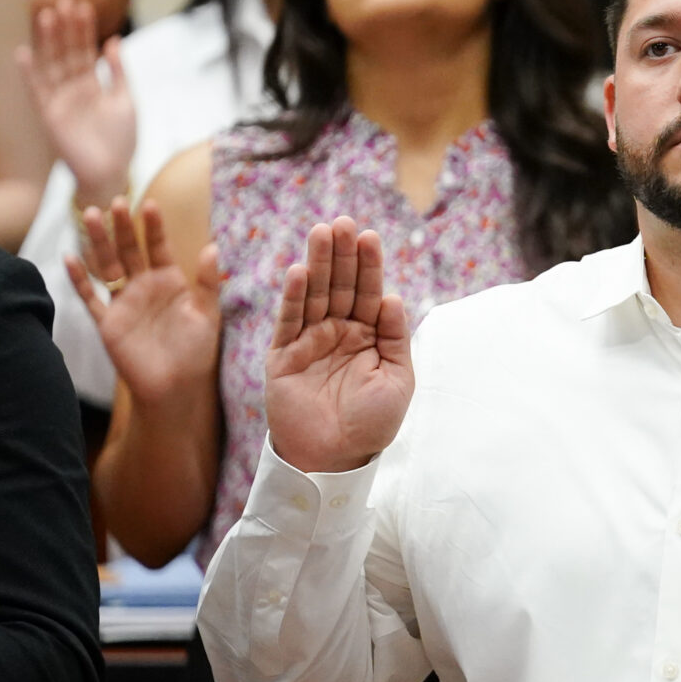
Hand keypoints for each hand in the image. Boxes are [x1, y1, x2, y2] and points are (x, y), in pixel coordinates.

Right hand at [18, 0, 135, 205]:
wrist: (112, 172)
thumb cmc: (121, 141)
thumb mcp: (126, 100)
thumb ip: (119, 72)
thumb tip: (114, 40)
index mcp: (92, 85)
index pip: (86, 51)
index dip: (84, 29)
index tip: (83, 5)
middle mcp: (73, 90)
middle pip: (68, 52)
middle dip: (66, 28)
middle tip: (65, 1)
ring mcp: (60, 100)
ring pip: (52, 65)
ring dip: (48, 41)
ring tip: (47, 16)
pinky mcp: (49, 115)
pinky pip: (37, 90)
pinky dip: (29, 72)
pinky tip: (23, 51)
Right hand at [67, 198, 221, 403]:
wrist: (177, 388)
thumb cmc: (197, 353)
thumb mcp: (208, 315)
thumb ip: (208, 282)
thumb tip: (212, 246)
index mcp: (170, 282)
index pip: (159, 247)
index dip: (154, 227)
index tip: (150, 204)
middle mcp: (144, 287)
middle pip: (129, 250)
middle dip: (123, 227)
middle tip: (116, 202)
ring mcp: (123, 303)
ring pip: (107, 265)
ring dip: (99, 242)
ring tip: (91, 215)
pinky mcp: (108, 323)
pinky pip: (90, 297)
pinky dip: (79, 279)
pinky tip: (69, 257)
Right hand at [263, 218, 413, 473]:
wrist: (335, 460)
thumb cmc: (371, 424)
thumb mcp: (397, 379)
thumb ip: (396, 338)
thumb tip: (394, 298)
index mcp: (368, 336)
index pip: (369, 292)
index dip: (369, 265)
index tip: (369, 236)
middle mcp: (339, 333)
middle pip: (341, 285)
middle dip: (342, 254)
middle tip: (342, 222)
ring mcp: (310, 342)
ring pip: (315, 296)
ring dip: (318, 264)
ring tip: (321, 232)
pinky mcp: (283, 356)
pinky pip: (288, 322)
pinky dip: (294, 297)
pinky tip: (299, 272)